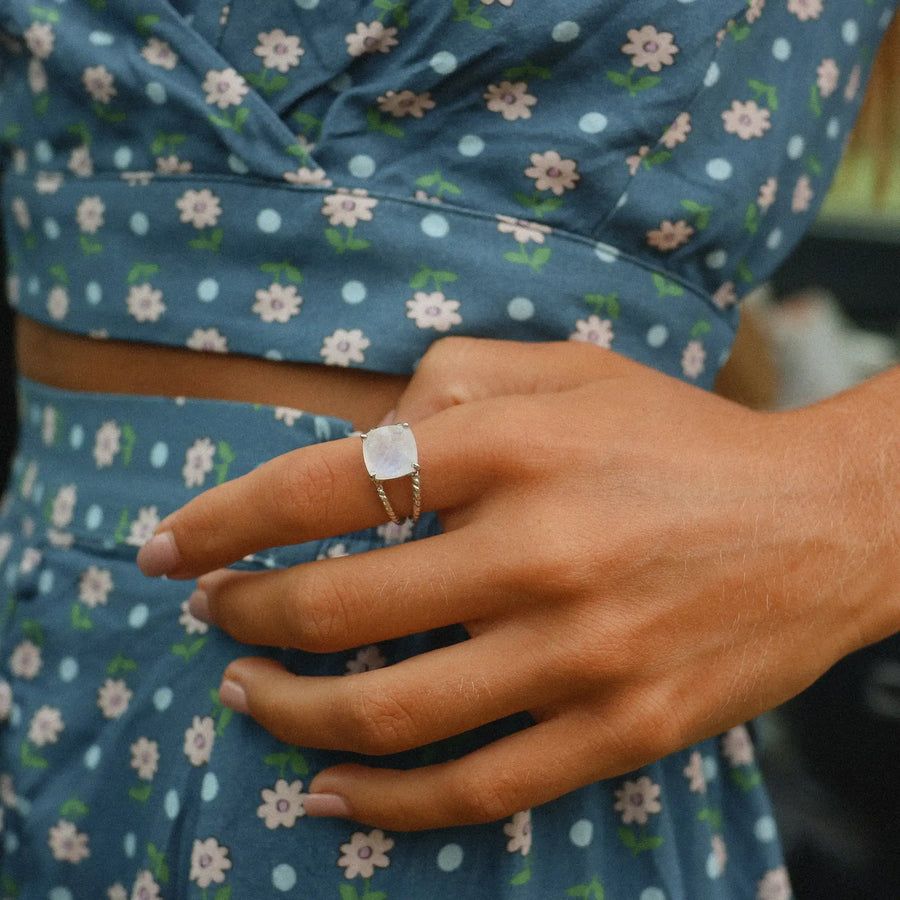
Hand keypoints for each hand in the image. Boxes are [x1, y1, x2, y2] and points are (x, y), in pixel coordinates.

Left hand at [137, 338, 897, 829]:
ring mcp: (583, 653)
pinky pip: (474, 788)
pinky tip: (325, 792)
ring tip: (244, 695)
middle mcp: (541, 549)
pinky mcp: (621, 729)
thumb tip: (360, 438)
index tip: (167, 547)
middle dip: (246, 616)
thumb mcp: (570, 370)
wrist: (822, 524)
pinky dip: (381, 804)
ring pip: (391, 715)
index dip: (224, 519)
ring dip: (288, 712)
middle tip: (212, 616)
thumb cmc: (679, 438)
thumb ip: (453, 382)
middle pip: (340, 608)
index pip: (324, 484)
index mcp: (516, 445)